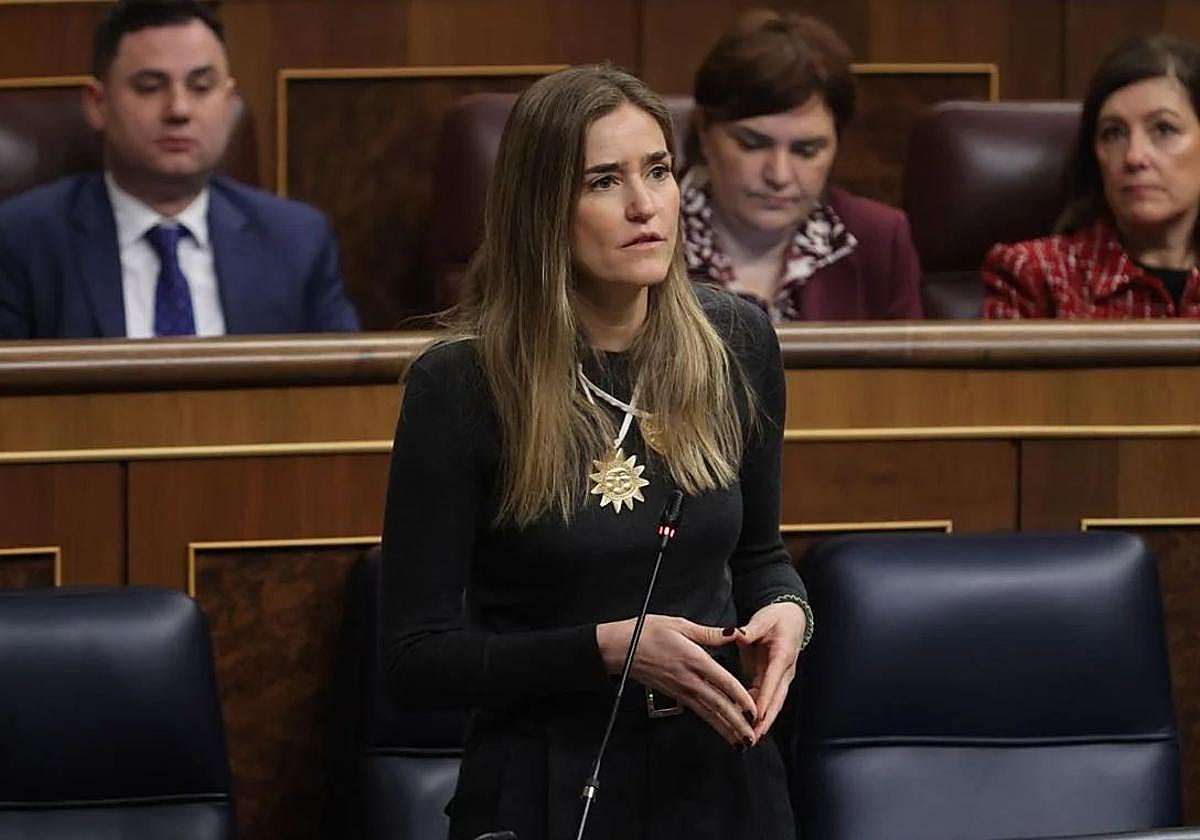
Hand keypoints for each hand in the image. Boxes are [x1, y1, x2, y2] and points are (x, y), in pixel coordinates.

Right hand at [596, 615, 757, 747]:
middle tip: (753, 737)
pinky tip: (723, 730)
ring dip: (726, 729)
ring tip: (742, 742)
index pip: (723, 682)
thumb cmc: (646, 633)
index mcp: (693, 659)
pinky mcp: (675, 695)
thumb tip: (734, 633)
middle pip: (718, 704)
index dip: (741, 698)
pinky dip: (713, 723)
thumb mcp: (679, 624)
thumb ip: (709, 633)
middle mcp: (688, 679)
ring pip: (709, 713)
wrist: (619, 649)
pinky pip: (698, 711)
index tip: (755, 710)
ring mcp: (681, 690)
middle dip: (737, 723)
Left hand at [736, 601, 806, 739]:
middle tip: (754, 736)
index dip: (765, 699)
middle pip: (776, 699)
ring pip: (773, 703)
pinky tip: (747, 723)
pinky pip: (766, 698)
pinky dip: (758, 712)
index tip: (756, 715)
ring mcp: (780, 677)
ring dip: (763, 721)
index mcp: (782, 656)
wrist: (791, 618)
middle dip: (765, 719)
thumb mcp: (764, 619)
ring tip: (751, 738)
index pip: (773, 681)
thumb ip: (751, 629)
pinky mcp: (773, 679)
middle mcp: (784, 671)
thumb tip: (737, 634)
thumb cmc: (777, 618)